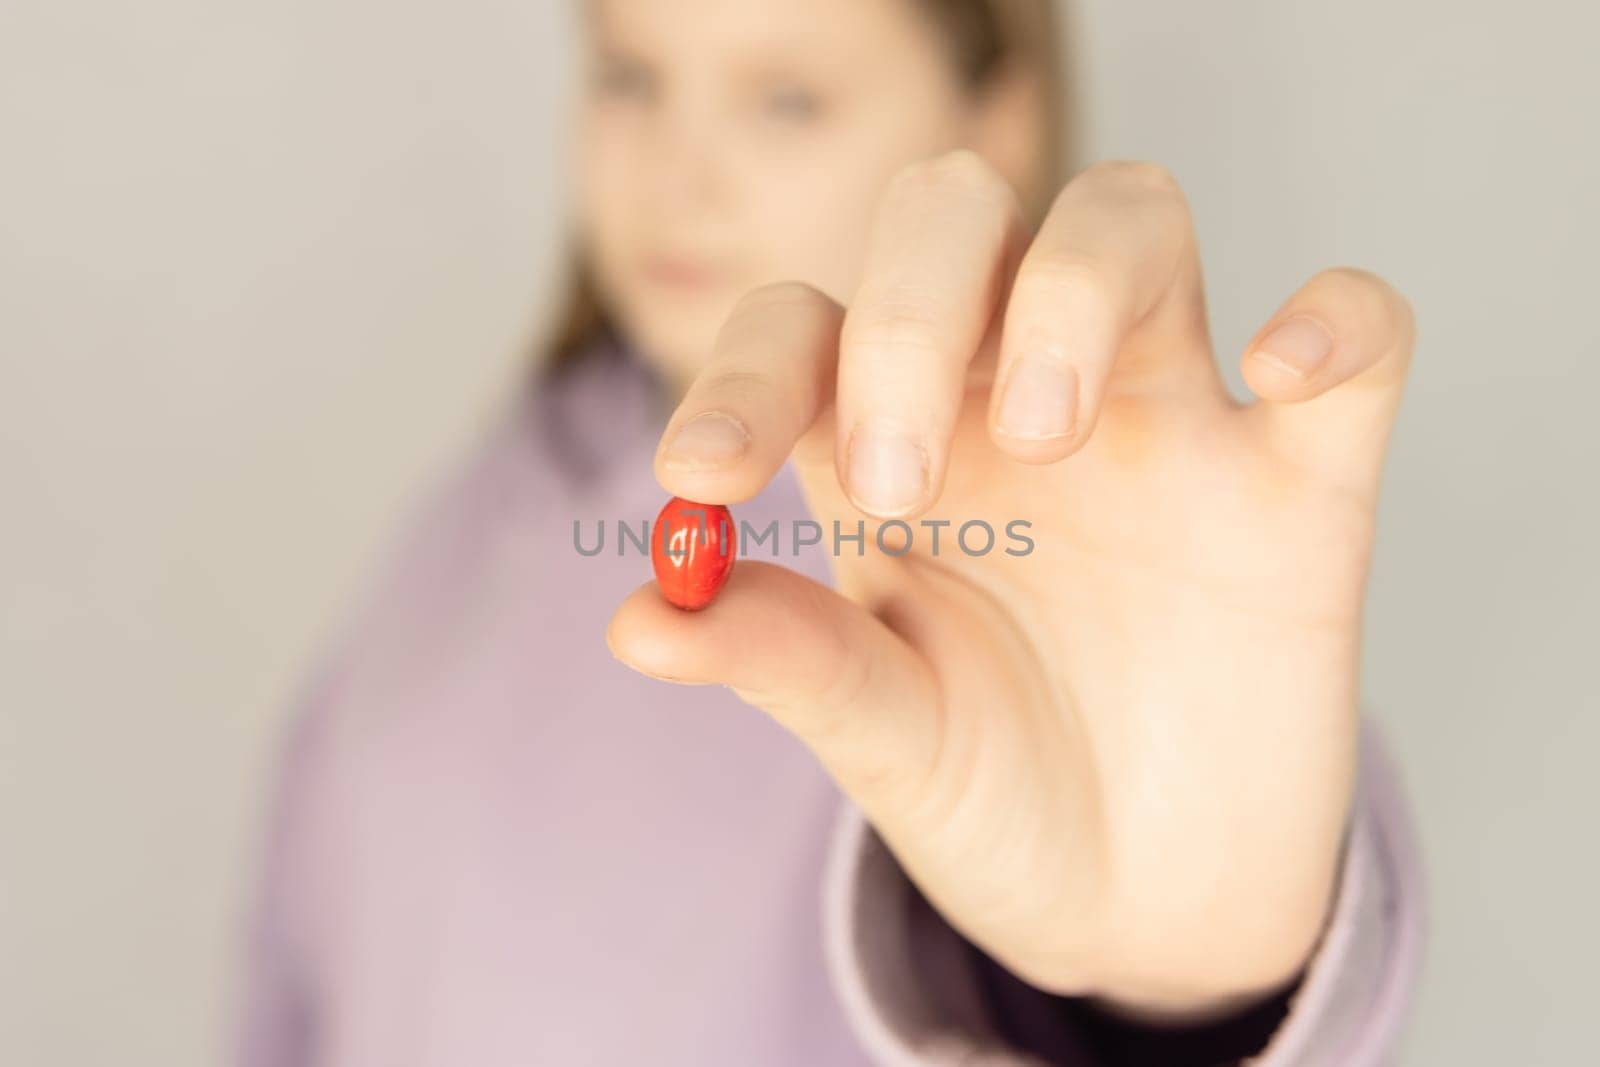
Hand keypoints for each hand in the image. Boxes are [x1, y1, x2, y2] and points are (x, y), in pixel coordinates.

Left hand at [605, 153, 1415, 1018]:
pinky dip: (1335, 321)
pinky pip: (1356, 337)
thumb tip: (636, 619)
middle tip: (900, 472)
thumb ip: (781, 659)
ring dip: (1070, 286)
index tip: (702, 481)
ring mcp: (1165, 424)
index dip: (740, 373)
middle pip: (953, 216)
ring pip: (1129, 219)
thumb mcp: (880, 738)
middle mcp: (1013, 404)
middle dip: (906, 305)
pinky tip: (1281, 371)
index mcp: (887, 451)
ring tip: (1047, 430)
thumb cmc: (991, 795)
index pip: (800, 327)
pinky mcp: (1304, 482)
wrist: (1140, 907)